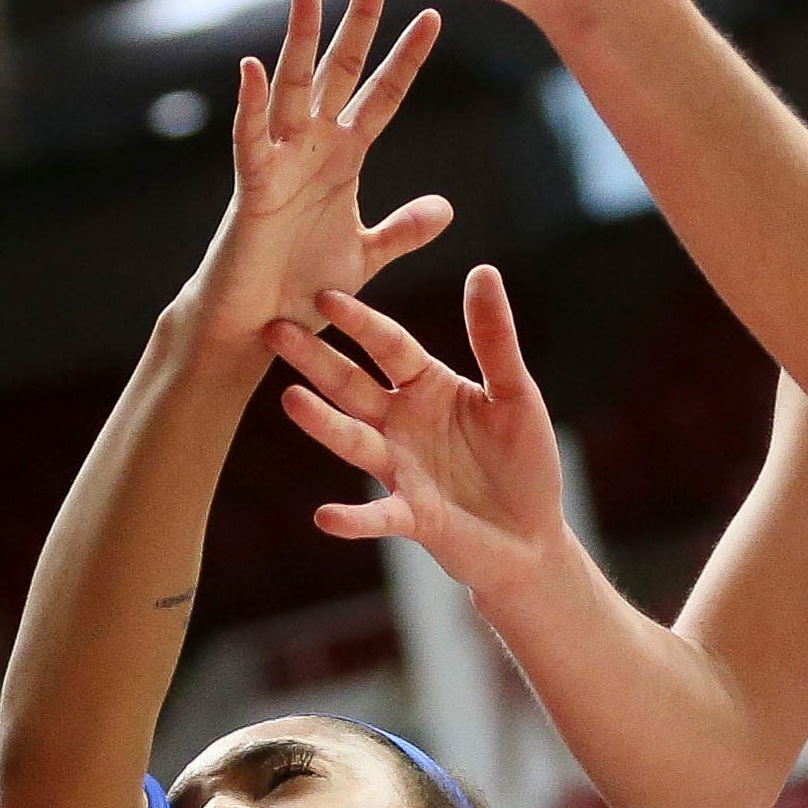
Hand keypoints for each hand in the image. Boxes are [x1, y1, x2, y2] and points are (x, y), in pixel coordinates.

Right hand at [178, 0, 452, 353]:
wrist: (261, 327)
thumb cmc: (304, 288)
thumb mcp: (368, 253)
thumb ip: (403, 228)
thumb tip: (445, 207)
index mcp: (345, 157)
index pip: (383, 96)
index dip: (407, 58)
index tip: (434, 17)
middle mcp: (314, 147)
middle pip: (341, 71)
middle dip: (360, 22)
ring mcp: (282, 161)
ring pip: (292, 88)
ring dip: (299, 40)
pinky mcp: (252, 188)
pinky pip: (249, 138)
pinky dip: (249, 104)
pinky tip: (252, 65)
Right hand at [269, 266, 571, 606]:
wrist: (533, 537)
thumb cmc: (523, 461)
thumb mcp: (514, 394)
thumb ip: (495, 339)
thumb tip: (483, 269)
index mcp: (426, 387)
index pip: (388, 345)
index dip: (361, 322)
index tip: (326, 295)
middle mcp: (402, 424)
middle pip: (352, 385)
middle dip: (315, 360)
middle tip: (274, 329)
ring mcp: (401, 471)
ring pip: (355, 442)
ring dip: (323, 424)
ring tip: (290, 399)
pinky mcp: (413, 518)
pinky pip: (378, 517)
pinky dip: (353, 519)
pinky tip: (325, 517)